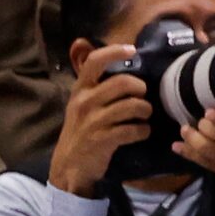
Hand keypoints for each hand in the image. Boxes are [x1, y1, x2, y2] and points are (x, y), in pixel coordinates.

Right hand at [49, 46, 150, 199]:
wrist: (69, 165)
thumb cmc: (82, 129)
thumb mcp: (84, 104)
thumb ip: (101, 87)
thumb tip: (131, 66)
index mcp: (80, 90)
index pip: (94, 62)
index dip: (114, 52)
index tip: (132, 50)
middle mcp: (84, 102)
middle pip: (123, 82)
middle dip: (141, 89)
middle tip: (143, 97)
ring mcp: (92, 122)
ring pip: (132, 105)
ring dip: (146, 110)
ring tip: (144, 115)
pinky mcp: (101, 140)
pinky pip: (133, 129)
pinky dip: (143, 130)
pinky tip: (141, 132)